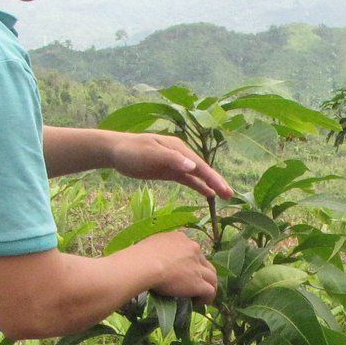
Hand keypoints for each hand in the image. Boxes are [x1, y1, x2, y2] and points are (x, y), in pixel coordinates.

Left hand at [108, 131, 233, 201]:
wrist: (115, 151)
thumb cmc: (131, 151)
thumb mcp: (150, 153)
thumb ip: (171, 159)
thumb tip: (193, 166)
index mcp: (178, 148)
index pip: (199, 165)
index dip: (212, 177)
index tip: (224, 189)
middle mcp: (180, 155)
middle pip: (202, 170)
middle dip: (216, 182)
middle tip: (230, 195)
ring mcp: (175, 163)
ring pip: (197, 175)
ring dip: (210, 185)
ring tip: (225, 196)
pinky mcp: (169, 171)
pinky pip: (187, 179)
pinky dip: (198, 185)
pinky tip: (208, 194)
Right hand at [139, 230, 217, 301]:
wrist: (144, 264)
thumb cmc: (140, 255)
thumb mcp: (151, 243)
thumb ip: (159, 247)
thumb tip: (154, 256)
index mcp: (181, 238)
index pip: (192, 249)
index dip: (191, 260)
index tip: (186, 269)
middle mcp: (193, 249)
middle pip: (205, 262)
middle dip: (203, 273)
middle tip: (198, 282)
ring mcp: (197, 267)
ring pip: (212, 277)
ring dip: (209, 285)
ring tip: (203, 296)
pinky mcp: (198, 283)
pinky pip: (210, 291)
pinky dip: (208, 298)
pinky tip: (202, 303)